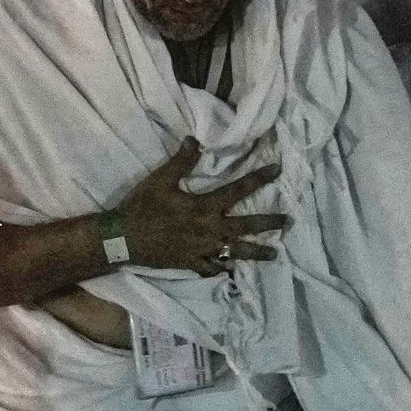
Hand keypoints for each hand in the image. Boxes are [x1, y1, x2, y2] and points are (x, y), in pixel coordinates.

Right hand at [113, 138, 289, 272]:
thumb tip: (195, 139)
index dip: (260, 179)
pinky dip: (223, 269)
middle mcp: (209, 230)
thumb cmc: (141, 207)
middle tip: (288, 222)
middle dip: (269, 223)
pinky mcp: (191, 264)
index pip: (239, 190)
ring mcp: (202, 250)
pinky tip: (232, 271)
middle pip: (247, 226)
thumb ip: (181, 161)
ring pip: (236, 253)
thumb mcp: (160, 180)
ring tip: (275, 255)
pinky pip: (212, 269)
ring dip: (257, 253)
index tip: (278, 171)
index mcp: (204, 207)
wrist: (122, 239)